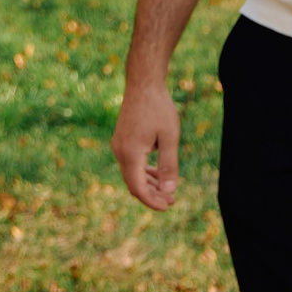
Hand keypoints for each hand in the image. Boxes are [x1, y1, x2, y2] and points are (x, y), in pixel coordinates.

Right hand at [113, 80, 180, 209]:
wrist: (143, 84)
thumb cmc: (159, 108)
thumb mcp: (170, 137)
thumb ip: (169, 165)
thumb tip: (169, 191)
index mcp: (130, 154)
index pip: (138, 188)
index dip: (152, 201)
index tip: (167, 207)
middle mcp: (120, 152)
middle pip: (134, 183)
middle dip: (152, 195)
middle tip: (171, 201)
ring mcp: (119, 146)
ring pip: (132, 174)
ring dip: (149, 184)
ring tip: (168, 192)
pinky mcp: (122, 141)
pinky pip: (132, 164)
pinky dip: (144, 172)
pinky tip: (158, 175)